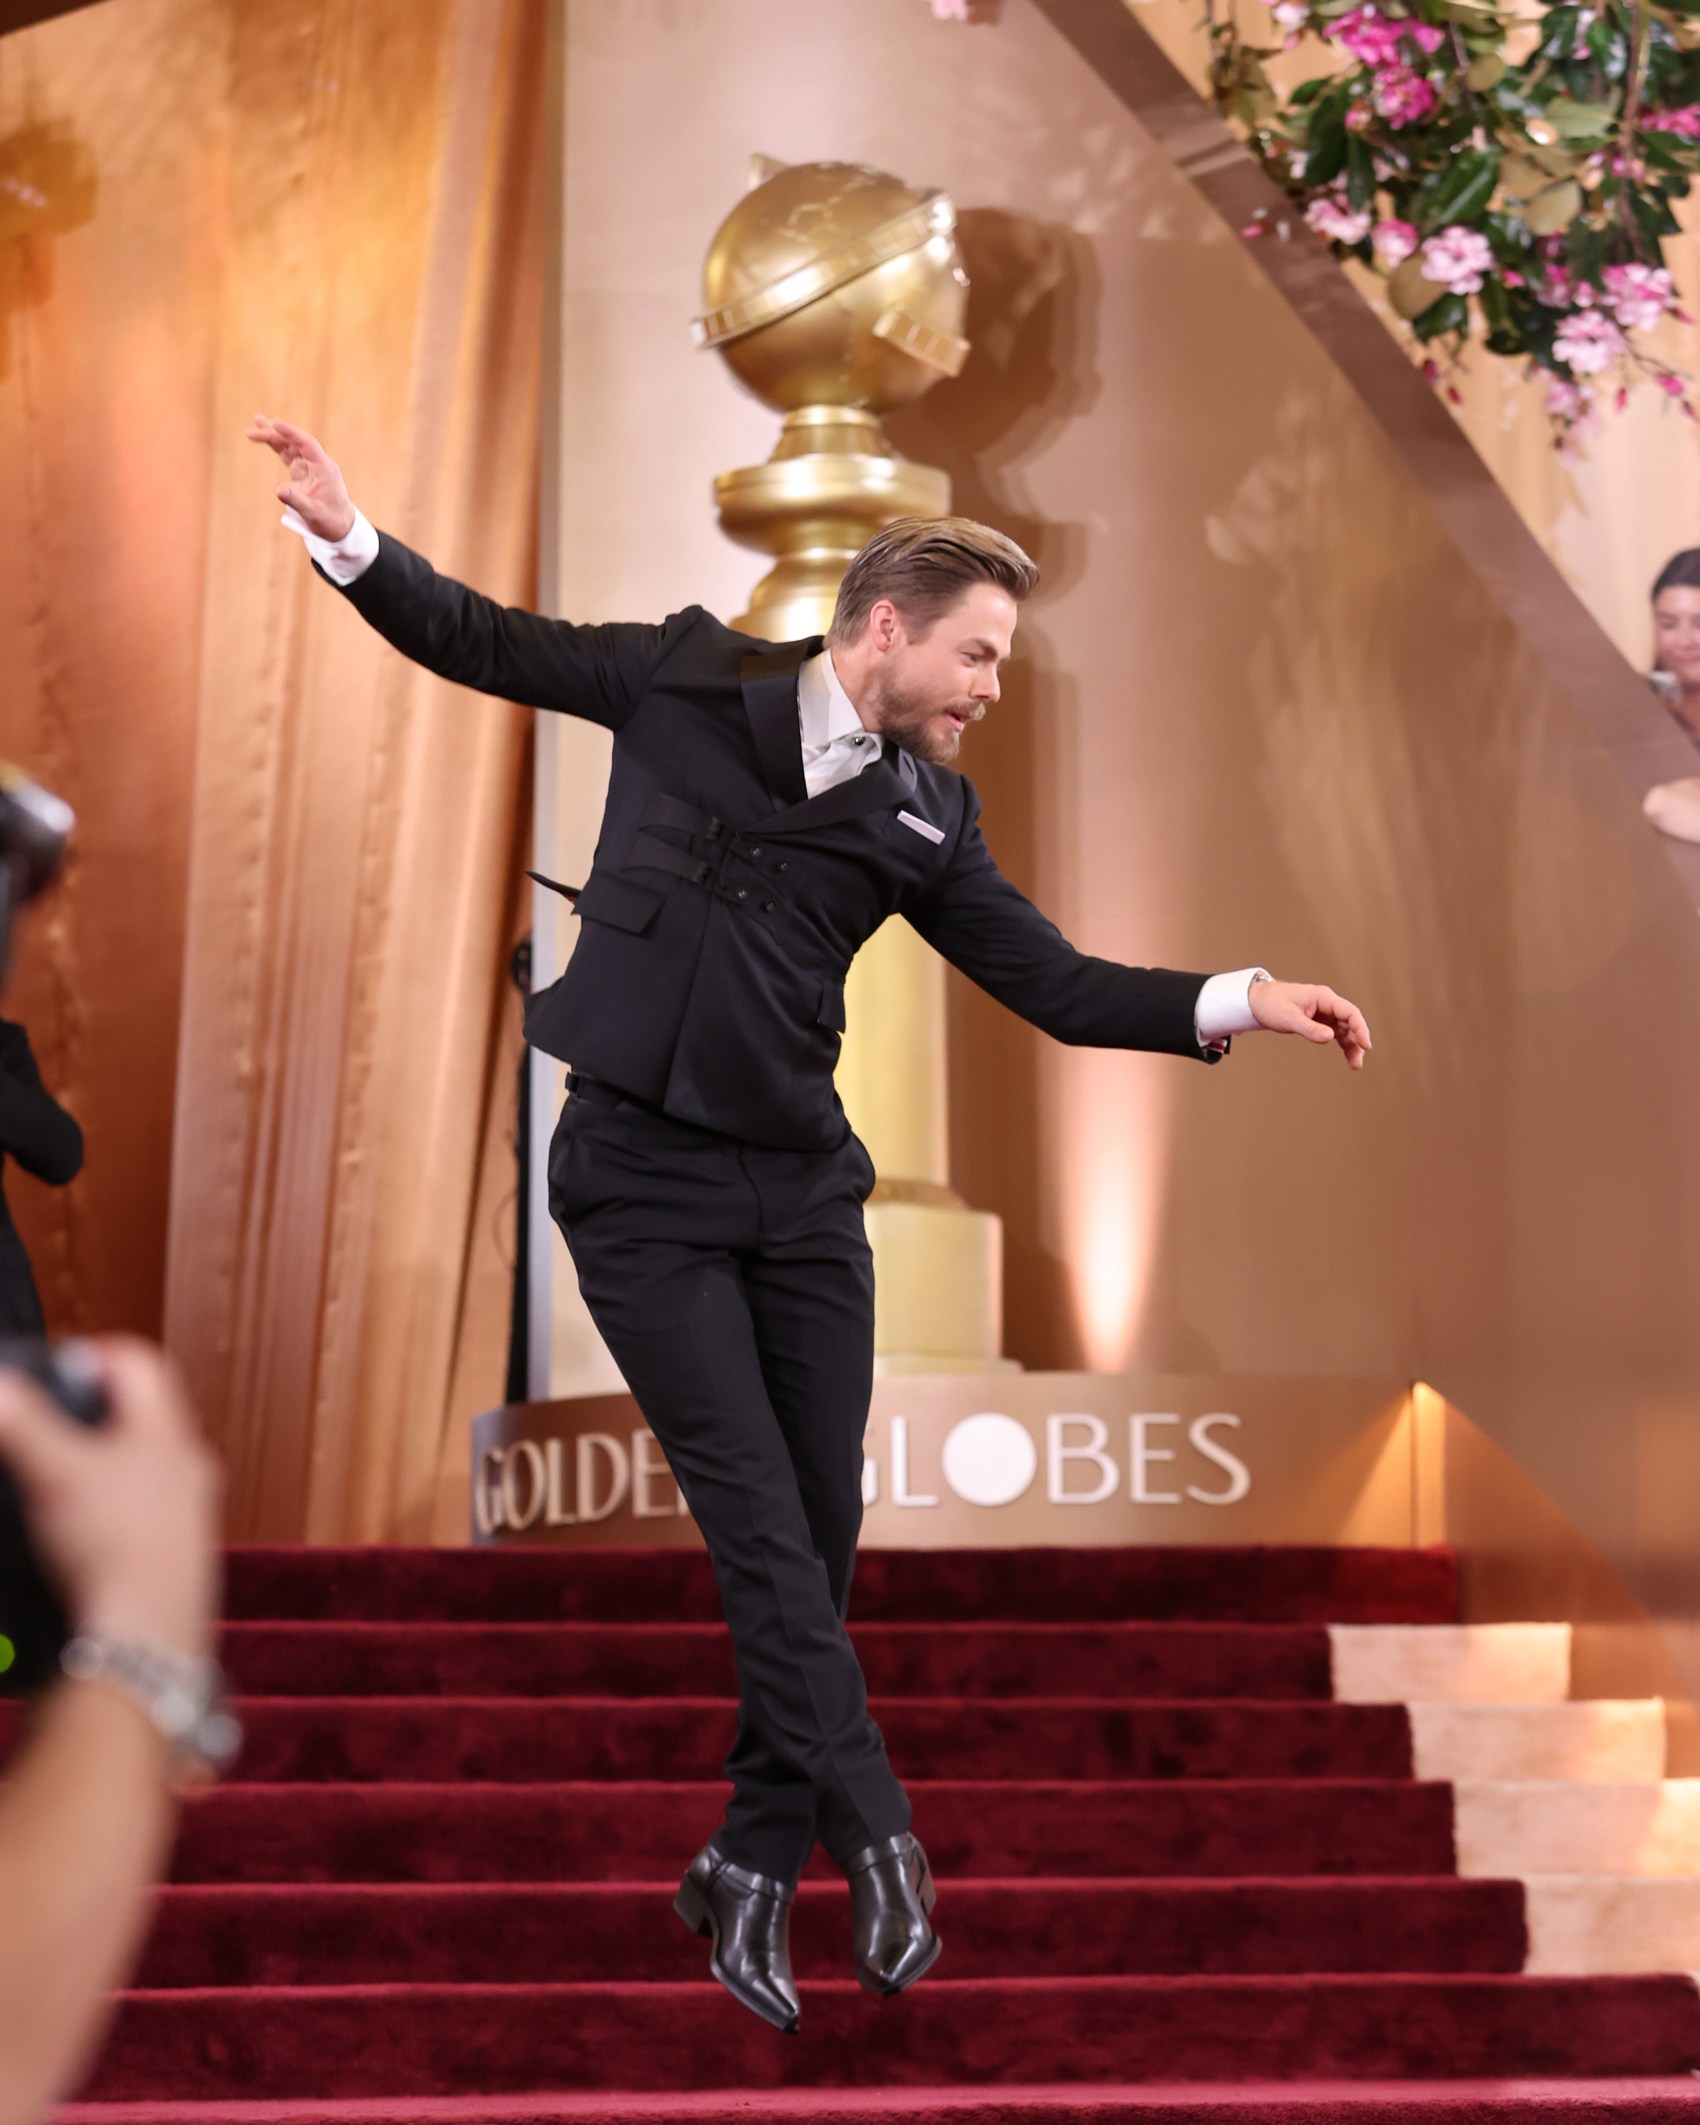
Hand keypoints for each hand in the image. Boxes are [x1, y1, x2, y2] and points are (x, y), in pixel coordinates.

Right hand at [0, 1340, 220, 1662]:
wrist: (145, 1641)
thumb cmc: (114, 1548)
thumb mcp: (55, 1473)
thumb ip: (23, 1424)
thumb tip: (1, 1386)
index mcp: (169, 1434)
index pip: (139, 1364)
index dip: (92, 1356)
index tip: (54, 1370)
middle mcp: (188, 1469)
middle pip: (141, 1418)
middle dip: (90, 1417)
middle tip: (46, 1426)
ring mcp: (188, 1516)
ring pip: (140, 1471)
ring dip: (98, 1469)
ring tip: (53, 1484)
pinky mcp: (176, 1559)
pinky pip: (139, 1519)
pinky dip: (105, 1516)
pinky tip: (74, 1538)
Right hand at [246, 413, 355, 540]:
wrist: (340, 526)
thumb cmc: (330, 521)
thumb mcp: (313, 514)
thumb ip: (296, 500)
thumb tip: (278, 490)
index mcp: (324, 468)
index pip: (307, 444)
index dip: (291, 432)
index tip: (275, 423)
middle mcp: (318, 463)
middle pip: (295, 441)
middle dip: (275, 432)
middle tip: (255, 424)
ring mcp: (310, 465)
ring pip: (290, 445)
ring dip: (273, 435)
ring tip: (255, 423)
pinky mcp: (303, 471)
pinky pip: (289, 454)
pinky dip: (277, 446)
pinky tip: (264, 438)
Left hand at [1249, 978, 1371, 1069]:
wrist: (1256, 1001)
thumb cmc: (1271, 1004)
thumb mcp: (1289, 1018)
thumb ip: (1310, 1029)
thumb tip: (1330, 1038)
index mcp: (1323, 997)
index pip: (1350, 1012)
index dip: (1361, 1028)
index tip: (1365, 1045)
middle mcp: (1327, 1003)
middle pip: (1351, 1022)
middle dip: (1357, 1042)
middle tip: (1357, 1063)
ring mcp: (1324, 1012)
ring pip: (1345, 1029)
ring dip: (1352, 1045)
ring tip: (1354, 1065)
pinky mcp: (1319, 1021)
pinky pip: (1336, 1032)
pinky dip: (1342, 1043)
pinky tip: (1348, 1056)